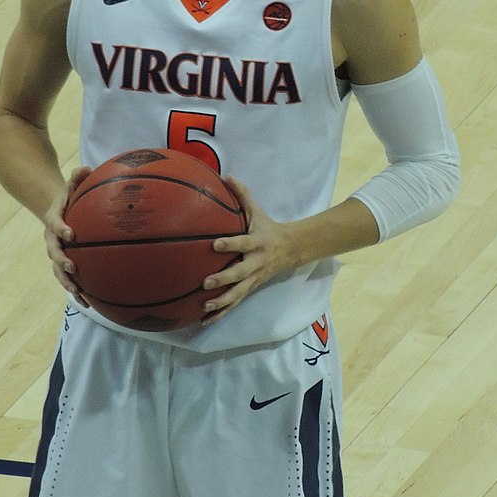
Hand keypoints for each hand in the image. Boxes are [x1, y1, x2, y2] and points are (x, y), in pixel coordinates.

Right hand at [45, 166, 91, 303]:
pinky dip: (78, 291)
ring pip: (58, 270)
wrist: (56, 208)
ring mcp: (57, 252)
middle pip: (53, 252)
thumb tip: (86, 168)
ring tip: (78, 293)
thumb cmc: (70, 195)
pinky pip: (69, 278)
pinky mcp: (64, 262)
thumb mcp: (72, 183)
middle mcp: (52, 238)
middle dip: (61, 261)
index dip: (61, 229)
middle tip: (72, 268)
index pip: (55, 224)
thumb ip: (78, 176)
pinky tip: (91, 304)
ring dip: (67, 282)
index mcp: (54, 218)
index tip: (71, 234)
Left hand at [201, 176, 296, 323]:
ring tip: (204, 308)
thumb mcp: (258, 210)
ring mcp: (254, 278)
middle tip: (205, 283)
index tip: (215, 245)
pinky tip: (205, 321)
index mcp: (256, 243)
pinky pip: (235, 303)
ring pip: (238, 294)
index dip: (230, 245)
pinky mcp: (251, 288)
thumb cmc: (268, 227)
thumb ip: (242, 194)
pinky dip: (221, 313)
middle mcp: (255, 263)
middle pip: (240, 274)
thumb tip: (226, 175)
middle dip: (223, 280)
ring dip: (221, 302)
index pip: (242, 244)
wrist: (292, 249)